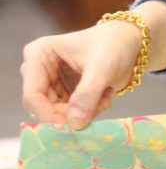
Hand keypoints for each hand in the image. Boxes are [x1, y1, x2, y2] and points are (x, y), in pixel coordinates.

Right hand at [21, 0, 165, 129]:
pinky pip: (69, 114)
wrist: (129, 42)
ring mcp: (50, 82)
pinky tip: (105, 96)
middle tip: (100, 105)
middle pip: (44, 108)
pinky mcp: (62, 92)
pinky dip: (89, 111)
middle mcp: (38, 69)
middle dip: (73, 113)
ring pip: (58, 114)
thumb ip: (88, 94)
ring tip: (106, 96)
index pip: (33, 95)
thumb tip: (74, 123)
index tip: (73, 126)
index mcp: (39, 55)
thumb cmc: (114, 45)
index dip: (49, 115)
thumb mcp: (102, 67)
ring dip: (85, 112)